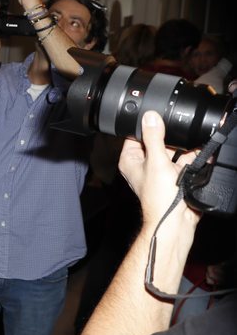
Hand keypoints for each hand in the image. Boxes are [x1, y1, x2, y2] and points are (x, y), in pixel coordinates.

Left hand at [118, 111, 200, 231]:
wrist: (176, 220)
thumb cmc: (159, 197)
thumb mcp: (156, 161)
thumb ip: (154, 138)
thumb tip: (150, 116)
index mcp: (131, 160)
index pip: (135, 135)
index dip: (146, 125)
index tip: (158, 114)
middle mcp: (143, 164)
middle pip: (157, 141)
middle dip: (170, 136)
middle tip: (180, 127)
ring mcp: (160, 171)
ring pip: (173, 151)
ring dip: (184, 147)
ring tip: (194, 138)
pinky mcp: (175, 177)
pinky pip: (185, 161)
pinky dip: (194, 157)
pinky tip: (203, 150)